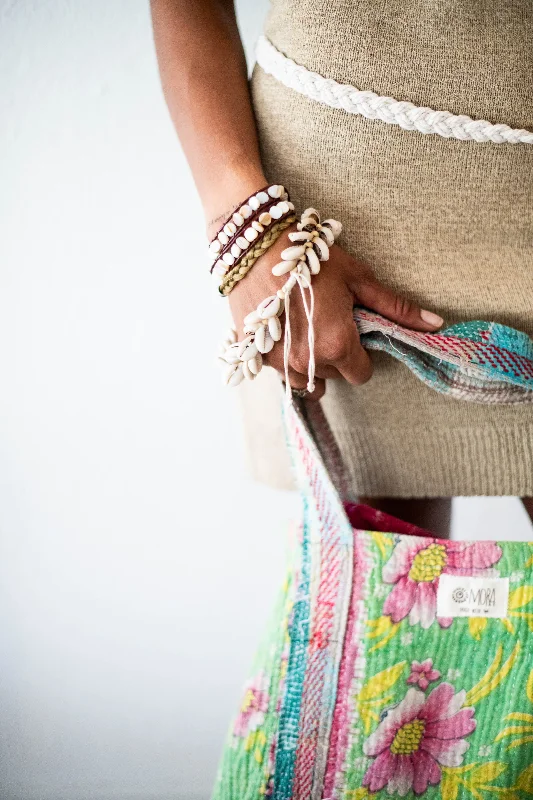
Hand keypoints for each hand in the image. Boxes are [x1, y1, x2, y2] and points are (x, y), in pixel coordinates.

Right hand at [229, 222, 443, 399]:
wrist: (255, 247)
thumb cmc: (311, 258)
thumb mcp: (358, 279)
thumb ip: (396, 308)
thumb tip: (436, 324)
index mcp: (337, 346)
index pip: (361, 375)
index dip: (362, 355)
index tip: (353, 332)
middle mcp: (308, 362)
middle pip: (334, 375)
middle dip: (336, 355)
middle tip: (328, 320)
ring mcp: (279, 363)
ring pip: (306, 380)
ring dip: (311, 362)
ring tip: (306, 328)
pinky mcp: (257, 357)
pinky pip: (281, 372)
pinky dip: (286, 358)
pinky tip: (285, 331)